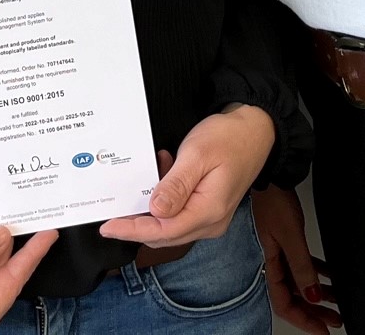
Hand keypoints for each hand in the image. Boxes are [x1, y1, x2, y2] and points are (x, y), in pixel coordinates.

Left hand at [97, 104, 276, 247]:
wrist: (256, 131)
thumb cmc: (228, 138)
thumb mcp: (197, 155)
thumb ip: (176, 185)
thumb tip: (155, 211)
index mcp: (209, 211)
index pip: (163, 232)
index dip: (133, 230)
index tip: (108, 226)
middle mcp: (211, 222)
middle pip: (165, 234)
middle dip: (137, 224)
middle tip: (114, 207)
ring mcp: (212, 218)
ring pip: (170, 226)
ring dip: (151, 209)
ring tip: (146, 179)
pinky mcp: (209, 209)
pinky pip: (180, 214)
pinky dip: (165, 201)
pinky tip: (163, 174)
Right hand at [253, 185, 339, 332]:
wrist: (273, 173)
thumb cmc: (275, 200)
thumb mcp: (290, 236)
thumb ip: (301, 266)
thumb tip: (312, 295)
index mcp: (271, 263)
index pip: (284, 302)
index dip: (303, 320)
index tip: (322, 330)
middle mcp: (275, 261)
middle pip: (294, 295)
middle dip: (314, 311)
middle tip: (334, 320)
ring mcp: (282, 250)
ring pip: (301, 281)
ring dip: (318, 293)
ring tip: (337, 302)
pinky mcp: (289, 239)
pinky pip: (305, 264)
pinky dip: (318, 273)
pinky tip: (331, 276)